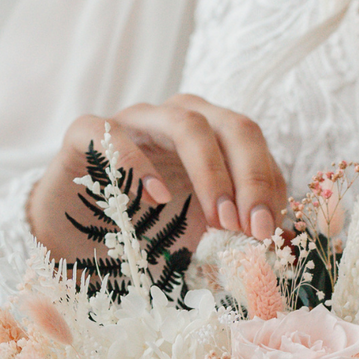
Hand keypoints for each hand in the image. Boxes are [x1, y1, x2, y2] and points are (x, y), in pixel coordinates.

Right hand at [26, 94, 287, 263]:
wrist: (71, 232)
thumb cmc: (139, 225)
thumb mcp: (196, 230)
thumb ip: (236, 228)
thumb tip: (287, 239)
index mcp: (210, 136)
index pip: (254, 147)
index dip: (267, 186)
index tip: (268, 233)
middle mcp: (177, 119)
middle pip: (232, 126)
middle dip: (250, 177)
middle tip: (253, 228)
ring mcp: (133, 121)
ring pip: (185, 122)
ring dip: (210, 171)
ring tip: (218, 219)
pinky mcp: (86, 132)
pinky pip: (114, 133)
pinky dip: (138, 162)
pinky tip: (155, 197)